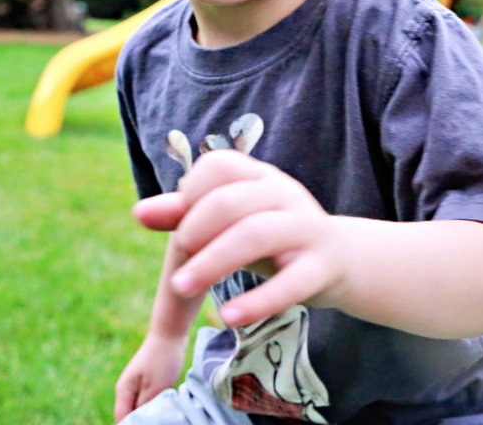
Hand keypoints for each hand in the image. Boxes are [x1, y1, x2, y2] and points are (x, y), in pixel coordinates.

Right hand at [113, 331, 187, 421]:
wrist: (170, 332)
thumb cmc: (163, 359)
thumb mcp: (155, 388)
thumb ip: (144, 408)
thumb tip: (137, 422)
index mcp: (124, 392)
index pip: (121, 420)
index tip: (151, 424)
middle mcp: (127, 389)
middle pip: (130, 415)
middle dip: (142, 420)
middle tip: (160, 419)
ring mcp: (137, 384)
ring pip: (141, 407)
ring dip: (151, 412)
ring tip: (165, 413)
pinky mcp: (148, 380)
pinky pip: (149, 398)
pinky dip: (157, 402)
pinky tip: (168, 402)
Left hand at [133, 150, 348, 328]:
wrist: (342, 260)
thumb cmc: (273, 239)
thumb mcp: (231, 224)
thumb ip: (187, 216)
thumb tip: (140, 212)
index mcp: (261, 177)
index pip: (219, 166)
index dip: (190, 193)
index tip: (182, 228)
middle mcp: (285, 194)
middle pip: (232, 202)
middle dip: (194, 231)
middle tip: (175, 270)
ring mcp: (306, 228)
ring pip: (257, 234)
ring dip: (213, 261)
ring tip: (182, 288)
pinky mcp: (322, 267)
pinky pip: (291, 282)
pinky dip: (258, 300)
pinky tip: (227, 317)